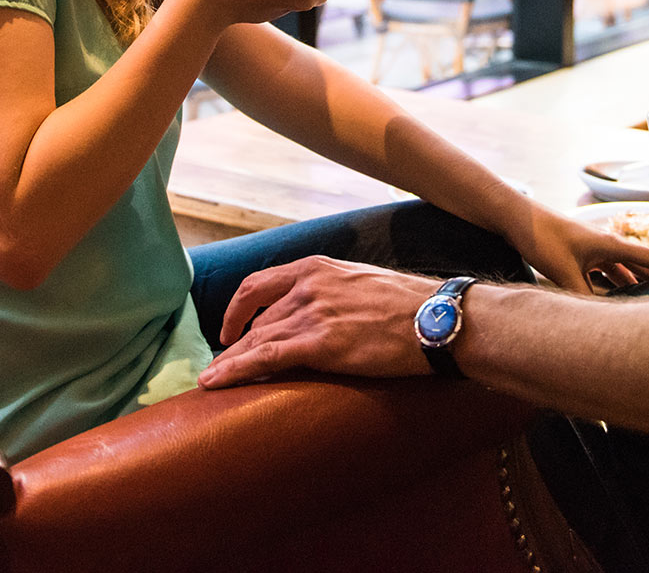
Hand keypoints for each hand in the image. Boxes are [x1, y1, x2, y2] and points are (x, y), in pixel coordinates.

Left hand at [198, 256, 439, 387]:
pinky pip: (266, 357)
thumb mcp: (361, 282)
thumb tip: (324, 312)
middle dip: (234, 345)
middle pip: (256, 318)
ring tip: (212, 382)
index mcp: (316, 268)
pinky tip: (216, 382)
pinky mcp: (320, 343)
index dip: (238, 309)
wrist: (436, 318)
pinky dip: (235, 370)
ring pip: (256, 339)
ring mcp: (313, 313)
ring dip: (229, 362)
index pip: (259, 284)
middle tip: (220, 366)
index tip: (231, 330)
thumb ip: (333, 290)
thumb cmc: (409, 305)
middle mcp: (307, 285)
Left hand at [506, 204, 648, 292]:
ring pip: (627, 273)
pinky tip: (619, 303)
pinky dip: (618, 288)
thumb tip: (601, 326)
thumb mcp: (563, 273)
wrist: (517, 219)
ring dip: (641, 289)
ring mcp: (596, 250)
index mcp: (612, 245)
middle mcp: (609, 246)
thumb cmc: (541, 238)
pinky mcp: (583, 256)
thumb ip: (584, 300)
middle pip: (645, 268)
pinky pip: (609, 274)